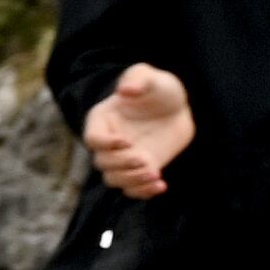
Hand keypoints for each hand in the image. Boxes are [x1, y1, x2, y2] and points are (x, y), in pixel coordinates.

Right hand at [82, 62, 194, 197]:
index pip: (92, 139)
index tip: (127, 141)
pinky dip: (144, 192)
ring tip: (155, 174)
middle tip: (144, 159)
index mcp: (102, 121)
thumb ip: (137, 79)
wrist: (177, 109)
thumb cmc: (159, 89)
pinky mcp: (138, 171)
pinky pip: (133, 190)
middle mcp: (107, 143)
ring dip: (132, 181)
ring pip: (114, 180)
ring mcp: (122, 159)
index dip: (106, 145)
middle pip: (102, 163)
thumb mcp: (150, 77)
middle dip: (122, 164)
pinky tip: (162, 185)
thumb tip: (125, 90)